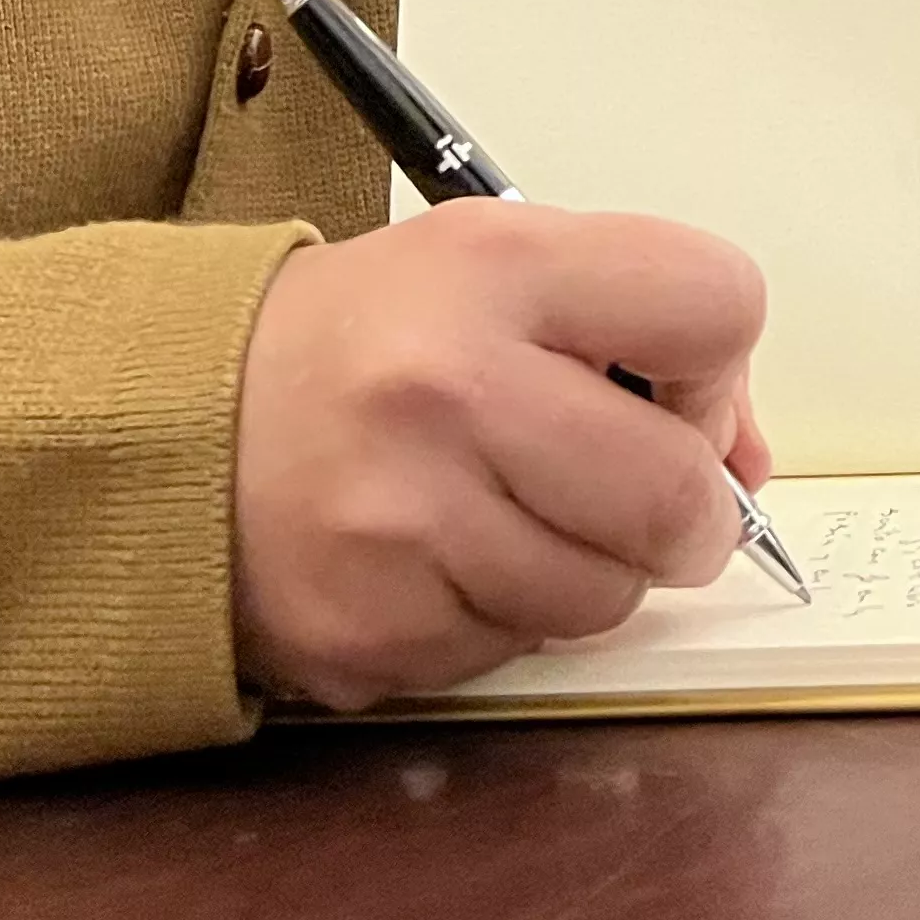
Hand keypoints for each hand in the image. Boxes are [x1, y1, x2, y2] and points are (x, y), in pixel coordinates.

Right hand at [231, 198, 766, 708]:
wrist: (172, 423)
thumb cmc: (360, 343)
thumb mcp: (493, 268)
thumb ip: (638, 332)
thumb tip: (746, 465)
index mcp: (498, 267)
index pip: (716, 305)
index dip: (716, 363)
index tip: (672, 383)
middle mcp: (450, 386)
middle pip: (676, 493)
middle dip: (685, 511)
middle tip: (638, 495)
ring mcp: (405, 520)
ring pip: (605, 595)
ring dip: (587, 571)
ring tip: (508, 512)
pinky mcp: (372, 629)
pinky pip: (512, 651)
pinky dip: (499, 618)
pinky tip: (438, 558)